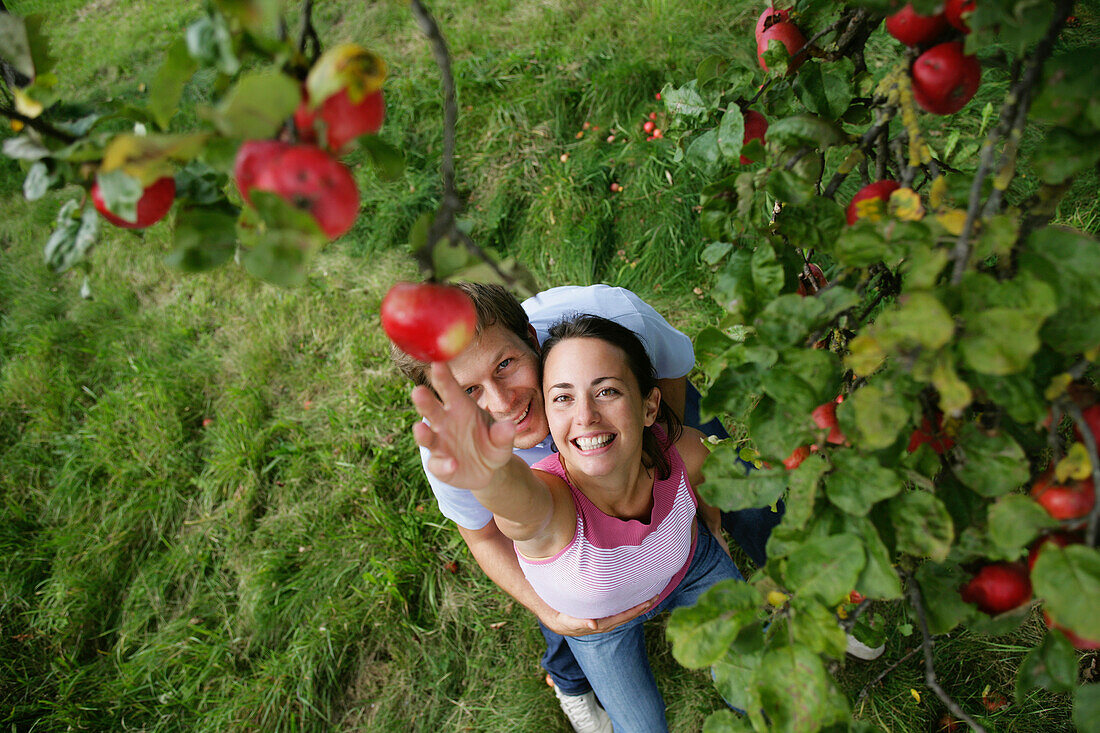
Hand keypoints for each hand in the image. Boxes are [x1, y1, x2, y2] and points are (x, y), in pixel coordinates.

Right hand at [412, 361, 516, 489]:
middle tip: (418, 391)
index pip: (449, 388)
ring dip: (422, 432)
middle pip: (431, 409)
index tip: (437, 363)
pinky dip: (443, 464)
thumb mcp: (503, 439)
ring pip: (426, 435)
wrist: (490, 470)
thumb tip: (508, 427)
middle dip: (424, 400)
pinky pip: (438, 463)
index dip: (443, 376)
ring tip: (420, 428)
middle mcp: (445, 422)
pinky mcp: (439, 465)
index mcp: (460, 407)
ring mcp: (440, 444)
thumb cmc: (493, 444)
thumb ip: (503, 433)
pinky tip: (452, 464)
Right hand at [541, 595, 657, 636]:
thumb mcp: (568, 621)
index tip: (648, 603)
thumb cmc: (563, 620)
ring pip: (626, 613)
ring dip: (638, 606)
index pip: (623, 616)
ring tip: (651, 597)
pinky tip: (635, 598)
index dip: (636, 610)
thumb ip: (580, 622)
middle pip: (629, 615)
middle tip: (656, 596)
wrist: (558, 622)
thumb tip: (593, 624)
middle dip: (642, 606)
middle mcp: (607, 623)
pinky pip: (621, 610)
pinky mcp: (604, 615)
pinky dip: (630, 605)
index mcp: (602, 624)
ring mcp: (607, 620)